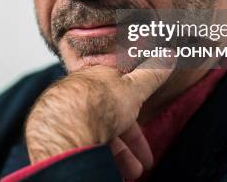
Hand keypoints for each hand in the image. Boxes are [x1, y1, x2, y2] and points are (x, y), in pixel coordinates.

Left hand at [25, 57, 174, 179]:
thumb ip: (152, 74)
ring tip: (130, 173)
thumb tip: (170, 55)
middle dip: (128, 144)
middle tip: (141, 165)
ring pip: (95, 136)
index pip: (120, 97)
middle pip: (108, 121)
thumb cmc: (97, 102)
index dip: (136, 120)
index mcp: (95, 79)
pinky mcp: (57, 135)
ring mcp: (67, 116)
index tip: (145, 139)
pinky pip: (81, 146)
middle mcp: (79, 95)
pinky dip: (96, 157)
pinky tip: (105, 168)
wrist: (65, 126)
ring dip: (117, 156)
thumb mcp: (134, 88)